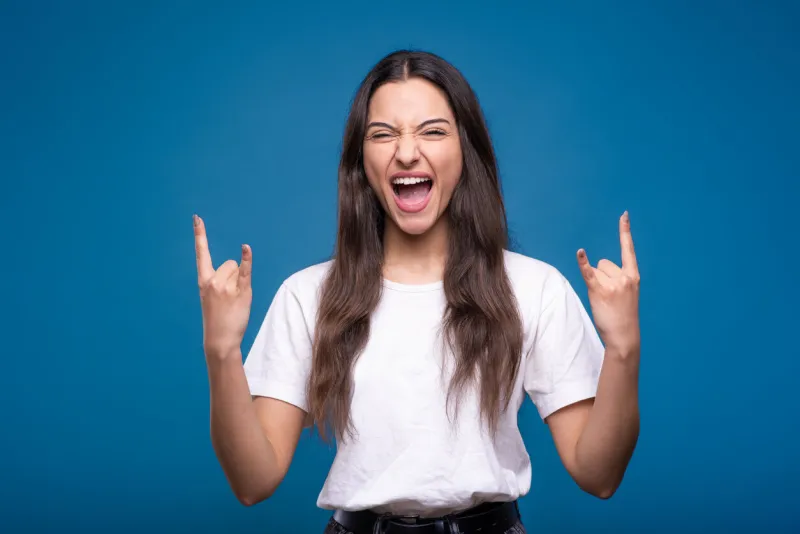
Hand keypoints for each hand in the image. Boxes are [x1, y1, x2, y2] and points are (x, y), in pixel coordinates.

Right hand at [194, 214, 252, 358]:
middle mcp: (212, 281)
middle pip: (228, 263)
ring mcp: (226, 286)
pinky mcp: (240, 291)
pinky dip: (246, 258)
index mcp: (203, 282)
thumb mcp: (212, 297)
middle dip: (232, 275)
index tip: (197, 218)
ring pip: (237, 269)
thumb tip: (236, 262)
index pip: (201, 254)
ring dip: (240, 281)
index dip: (199, 235)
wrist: (219, 339)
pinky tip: (246, 248)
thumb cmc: (217, 319)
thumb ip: (219, 280)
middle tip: (229, 297)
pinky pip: (245, 270)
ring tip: (234, 300)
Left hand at [577, 211, 640, 356]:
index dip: (625, 231)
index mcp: (633, 276)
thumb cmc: (623, 315)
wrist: (624, 335)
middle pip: (604, 263)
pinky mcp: (600, 290)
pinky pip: (588, 272)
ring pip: (595, 270)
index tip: (624, 215)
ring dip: (594, 282)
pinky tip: (580, 253)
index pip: (628, 249)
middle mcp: (625, 277)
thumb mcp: (627, 293)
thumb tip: (597, 267)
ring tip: (603, 299)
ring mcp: (613, 283)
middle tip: (608, 296)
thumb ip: (617, 278)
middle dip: (602, 276)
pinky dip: (583, 262)